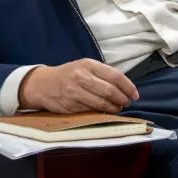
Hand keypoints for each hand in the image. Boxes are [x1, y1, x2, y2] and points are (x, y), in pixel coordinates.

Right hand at [18, 59, 139, 113]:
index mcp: (88, 65)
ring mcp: (74, 93)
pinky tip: (104, 112)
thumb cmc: (69, 74)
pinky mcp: (69, 106)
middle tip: (126, 103)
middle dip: (122, 99)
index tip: (135, 95)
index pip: (114, 76)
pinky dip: (100, 113)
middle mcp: (81, 77)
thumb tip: (125, 88)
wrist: (42, 84)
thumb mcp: (84, 66)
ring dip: (113, 108)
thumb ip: (102, 74)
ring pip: (101, 104)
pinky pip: (90, 111)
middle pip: (109, 91)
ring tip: (117, 108)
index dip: (128, 87)